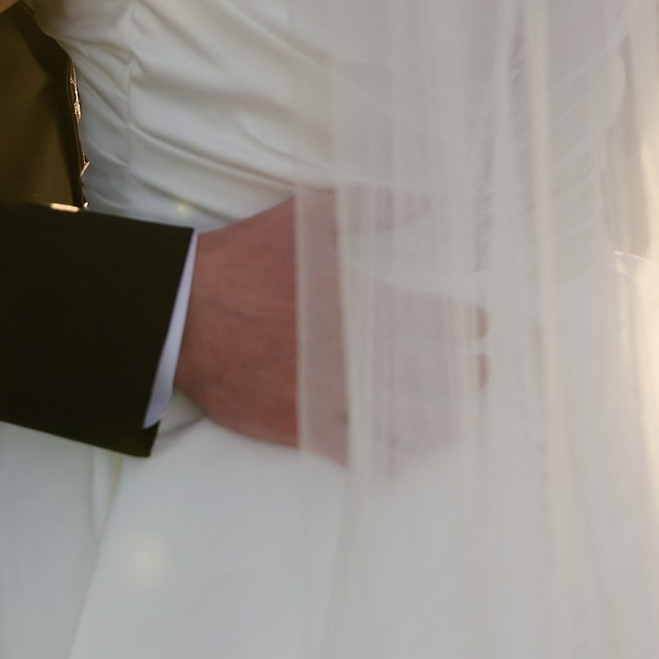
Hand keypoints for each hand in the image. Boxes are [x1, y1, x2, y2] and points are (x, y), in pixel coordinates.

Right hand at [175, 196, 484, 464]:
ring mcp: (326, 395)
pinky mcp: (298, 426)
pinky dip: (384, 455)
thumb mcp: (306, 218)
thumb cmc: (241, 261)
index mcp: (358, 303)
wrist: (177, 312)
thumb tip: (426, 201)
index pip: (434, 320)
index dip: (466, 326)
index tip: (482, 329)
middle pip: (427, 375)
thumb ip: (372, 210)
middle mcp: (350, 354)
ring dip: (436, 421)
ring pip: (399, 420)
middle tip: (480, 378)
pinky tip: (404, 457)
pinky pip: (355, 451)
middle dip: (463, 378)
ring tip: (456, 421)